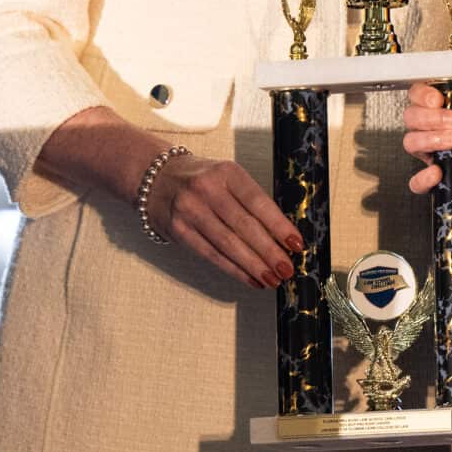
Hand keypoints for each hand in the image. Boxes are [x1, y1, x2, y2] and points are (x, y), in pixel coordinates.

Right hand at [146, 152, 304, 290]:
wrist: (155, 178)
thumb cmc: (200, 180)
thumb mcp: (226, 177)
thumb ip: (250, 201)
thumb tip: (281, 236)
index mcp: (225, 172)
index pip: (257, 202)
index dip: (279, 226)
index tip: (296, 244)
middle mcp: (206, 189)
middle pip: (243, 226)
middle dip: (269, 251)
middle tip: (287, 269)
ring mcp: (190, 210)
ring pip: (227, 244)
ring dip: (253, 265)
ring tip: (272, 279)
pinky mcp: (178, 230)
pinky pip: (211, 254)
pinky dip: (234, 269)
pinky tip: (250, 278)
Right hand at [400, 82, 451, 194]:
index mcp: (445, 114)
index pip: (420, 97)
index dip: (423, 94)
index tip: (439, 99)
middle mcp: (434, 133)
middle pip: (411, 117)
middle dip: (430, 117)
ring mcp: (432, 156)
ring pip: (410, 143)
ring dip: (428, 139)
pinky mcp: (435, 182)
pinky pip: (417, 182)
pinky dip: (423, 177)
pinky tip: (437, 172)